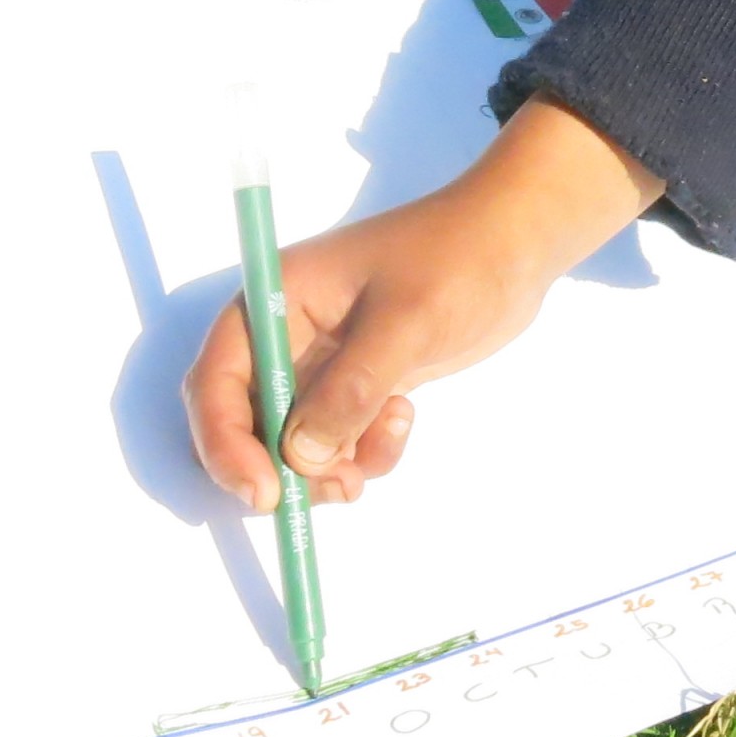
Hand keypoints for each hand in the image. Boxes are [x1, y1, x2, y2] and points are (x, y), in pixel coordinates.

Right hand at [183, 95, 660, 510]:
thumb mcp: (404, 322)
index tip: (262, 492)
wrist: (517, 244)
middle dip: (278, 466)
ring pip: (294, 439)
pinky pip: (340, 436)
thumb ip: (350, 390)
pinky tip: (404, 420)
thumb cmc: (457, 261)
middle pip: (247, 419)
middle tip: (332, 491)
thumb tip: (299, 457)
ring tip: (381, 452)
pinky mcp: (362, 381)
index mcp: (277, 299)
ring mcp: (326, 360)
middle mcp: (289, 333)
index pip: (218, 380)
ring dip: (327, 465)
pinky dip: (363, 449)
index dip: (226, 442)